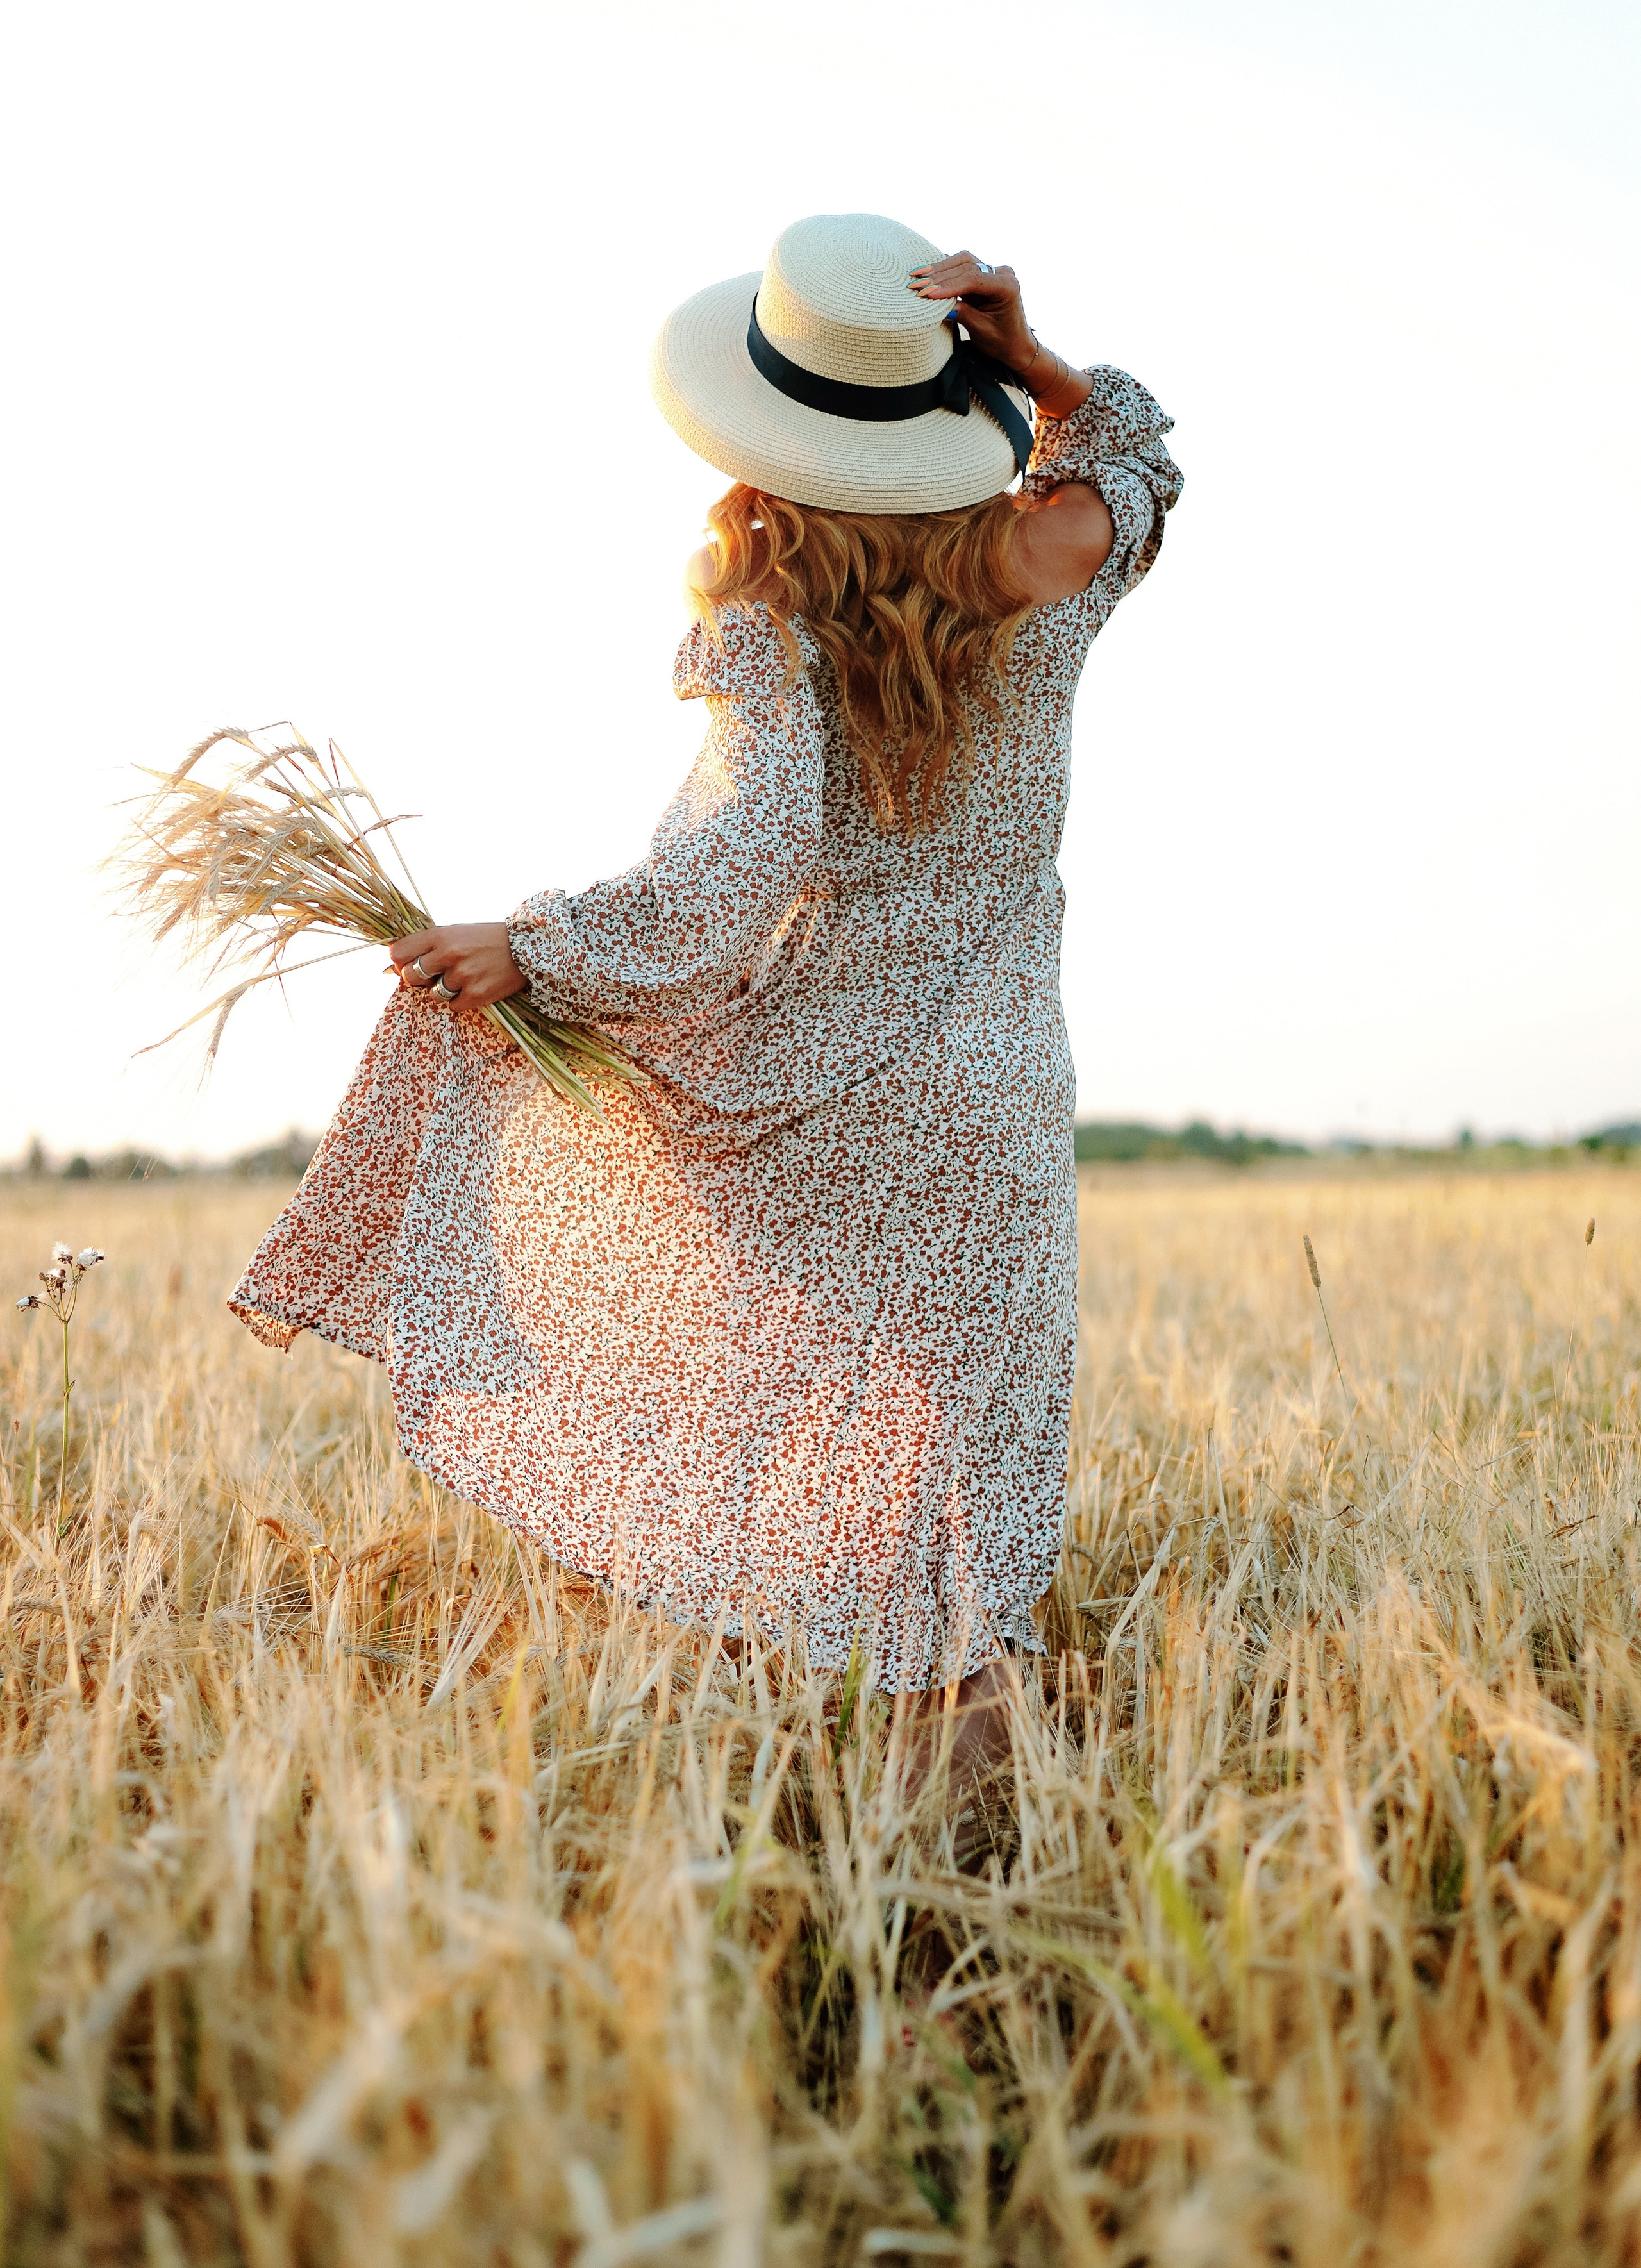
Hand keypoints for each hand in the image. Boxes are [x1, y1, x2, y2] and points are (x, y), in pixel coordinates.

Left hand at [389, 923, 528, 1008]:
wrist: (524, 949)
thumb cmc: (484, 940)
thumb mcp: (454, 934)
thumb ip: (425, 948)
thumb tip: (388, 969)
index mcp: (440, 935)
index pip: (398, 953)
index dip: (400, 962)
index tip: (409, 964)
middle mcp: (448, 954)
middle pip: (410, 976)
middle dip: (419, 978)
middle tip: (436, 974)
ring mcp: (462, 976)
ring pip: (433, 994)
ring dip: (443, 990)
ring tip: (462, 978)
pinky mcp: (475, 995)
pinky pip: (452, 1006)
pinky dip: (460, 1000)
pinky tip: (474, 986)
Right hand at [910, 252, 1035, 378]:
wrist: (1016, 344)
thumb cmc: (1003, 341)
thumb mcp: (982, 331)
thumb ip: (963, 314)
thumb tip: (937, 303)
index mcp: (1007, 286)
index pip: (973, 279)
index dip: (948, 285)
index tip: (926, 293)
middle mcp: (1001, 273)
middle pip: (966, 266)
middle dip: (939, 276)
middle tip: (915, 284)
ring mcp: (992, 271)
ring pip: (963, 262)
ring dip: (939, 269)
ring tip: (917, 276)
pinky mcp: (983, 275)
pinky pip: (962, 267)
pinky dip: (944, 271)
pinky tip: (927, 273)